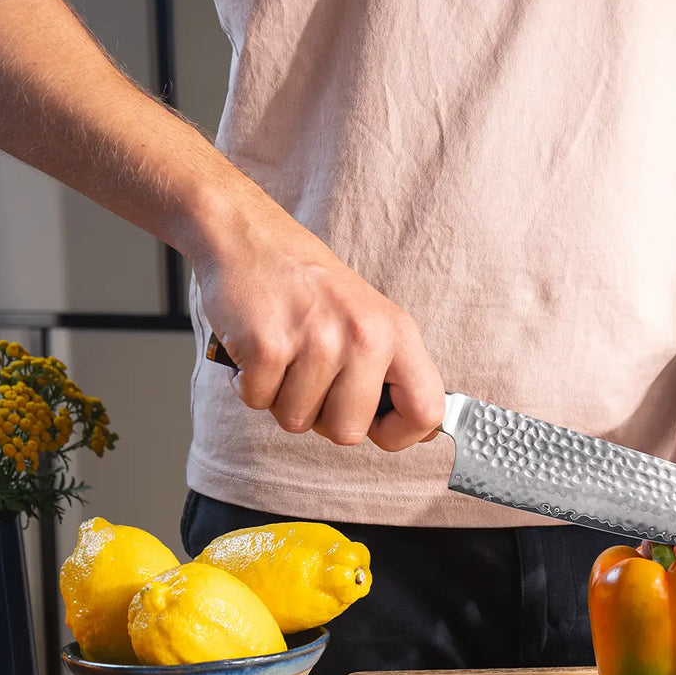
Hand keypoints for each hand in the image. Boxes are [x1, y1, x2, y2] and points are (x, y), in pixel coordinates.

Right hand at [187, 203, 443, 450]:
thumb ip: (397, 372)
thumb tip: (426, 430)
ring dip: (281, 397)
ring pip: (297, 421)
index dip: (401, 435)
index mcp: (397, 333)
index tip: (377, 429)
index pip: (427, 411)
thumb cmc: (312, 289)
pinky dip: (248, 383)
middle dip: (322, 418)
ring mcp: (316, 340)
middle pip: (349, 431)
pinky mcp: (268, 345)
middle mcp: (364, 335)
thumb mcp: (372, 319)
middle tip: (311, 378)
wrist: (251, 239)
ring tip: (285, 354)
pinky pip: (257, 402)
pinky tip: (257, 349)